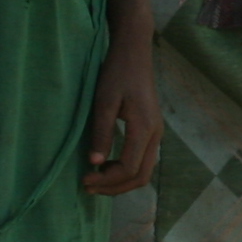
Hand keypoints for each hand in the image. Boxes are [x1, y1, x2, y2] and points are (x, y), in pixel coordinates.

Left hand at [81, 36, 163, 196]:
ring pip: (144, 171)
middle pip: (140, 176)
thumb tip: (95, 163)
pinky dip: (127, 171)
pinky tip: (108, 166)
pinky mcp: (152, 130)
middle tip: (88, 186)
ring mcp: (156, 133)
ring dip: (121, 181)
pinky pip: (143, 161)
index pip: (128, 168)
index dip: (106, 180)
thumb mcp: (104, 102)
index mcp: (144, 128)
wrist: (134, 53)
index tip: (84, 178)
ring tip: (96, 180)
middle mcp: (155, 135)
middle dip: (114, 187)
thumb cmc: (117, 74)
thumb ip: (102, 133)